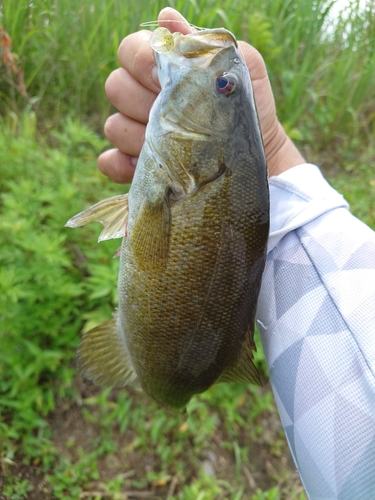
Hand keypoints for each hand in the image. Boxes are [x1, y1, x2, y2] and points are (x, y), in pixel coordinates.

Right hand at [98, 8, 304, 182]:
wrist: (250, 155)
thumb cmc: (242, 108)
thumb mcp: (239, 70)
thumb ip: (206, 43)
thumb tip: (167, 17)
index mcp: (160, 70)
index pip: (129, 51)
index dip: (143, 63)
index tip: (168, 79)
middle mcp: (141, 99)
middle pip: (115, 86)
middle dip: (142, 100)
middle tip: (174, 114)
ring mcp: (134, 133)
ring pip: (113, 126)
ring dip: (139, 136)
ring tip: (174, 145)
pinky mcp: (133, 166)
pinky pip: (110, 162)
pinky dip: (122, 165)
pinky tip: (147, 167)